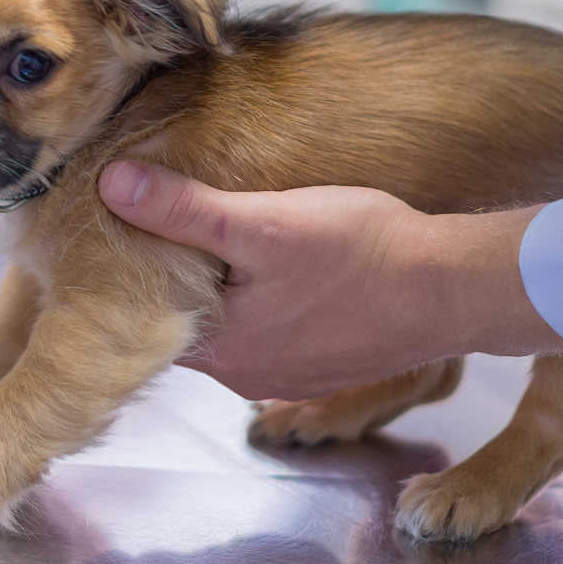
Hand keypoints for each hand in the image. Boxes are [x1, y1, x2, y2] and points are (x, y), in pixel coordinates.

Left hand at [96, 160, 562, 396]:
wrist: (452, 288)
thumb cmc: (360, 255)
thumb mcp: (262, 221)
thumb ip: (183, 209)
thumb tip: (110, 187)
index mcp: (220, 351)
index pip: (143, 316)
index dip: (131, 270)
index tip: (122, 227)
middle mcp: (246, 377)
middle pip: (186, 322)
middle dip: (177, 276)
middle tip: (169, 217)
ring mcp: (288, 375)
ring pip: (231, 326)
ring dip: (224, 287)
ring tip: (222, 233)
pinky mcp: (324, 363)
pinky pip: (273, 330)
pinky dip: (264, 299)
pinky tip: (278, 263)